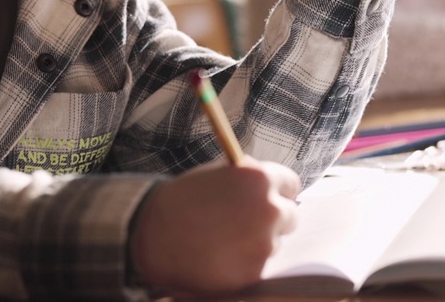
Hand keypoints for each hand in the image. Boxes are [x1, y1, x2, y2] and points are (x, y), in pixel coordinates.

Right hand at [130, 158, 300, 292]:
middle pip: (290, 216)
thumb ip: (249, 176)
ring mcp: (264, 243)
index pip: (292, 185)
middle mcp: (270, 210)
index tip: (272, 199)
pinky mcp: (254, 271)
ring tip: (224, 239)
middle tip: (246, 223)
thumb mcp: (218, 172)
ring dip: (258, 242)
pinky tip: (220, 256)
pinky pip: (259, 265)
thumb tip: (273, 184)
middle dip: (272, 219)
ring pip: (274, 242)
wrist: (152, 235)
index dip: (279, 192)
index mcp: (261, 179)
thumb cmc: (182, 199)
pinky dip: (244, 263)